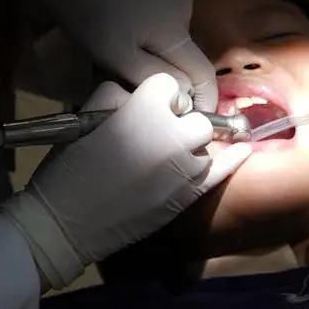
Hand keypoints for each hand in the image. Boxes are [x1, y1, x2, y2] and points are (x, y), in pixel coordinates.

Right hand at [1, 74, 250, 288]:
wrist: (67, 222)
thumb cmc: (69, 167)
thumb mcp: (84, 116)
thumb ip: (116, 95)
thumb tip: (137, 95)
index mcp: (145, 108)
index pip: (168, 85)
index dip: (155, 95)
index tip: (142, 107)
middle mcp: (173, 133)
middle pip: (194, 115)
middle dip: (178, 120)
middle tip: (154, 133)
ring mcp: (186, 166)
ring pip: (204, 142)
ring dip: (189, 144)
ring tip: (165, 156)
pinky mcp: (189, 194)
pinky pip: (222, 170)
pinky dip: (231, 159)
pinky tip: (242, 150)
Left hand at [37, 0, 218, 111]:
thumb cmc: (87, 16)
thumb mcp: (116, 56)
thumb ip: (154, 76)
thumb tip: (187, 94)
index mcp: (177, 25)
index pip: (203, 71)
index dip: (202, 99)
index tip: (194, 118)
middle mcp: (186, 3)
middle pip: (188, 54)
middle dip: (168, 72)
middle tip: (135, 79)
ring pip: (176, 38)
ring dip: (158, 52)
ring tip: (124, 51)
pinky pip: (167, 19)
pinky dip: (152, 32)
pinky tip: (127, 27)